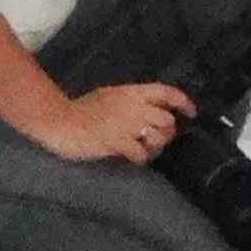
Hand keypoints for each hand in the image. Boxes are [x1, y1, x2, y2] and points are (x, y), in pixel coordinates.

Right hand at [43, 81, 194, 165]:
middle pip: (167, 119)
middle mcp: (132, 106)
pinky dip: (142, 159)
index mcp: (131, 92)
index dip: (183, 101)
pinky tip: (134, 159)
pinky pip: (141, 153)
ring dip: (156, 147)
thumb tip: (148, 109)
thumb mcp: (109, 96)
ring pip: (158, 137)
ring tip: (146, 150)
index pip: (166, 91)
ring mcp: (125, 124)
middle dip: (168, 132)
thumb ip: (130, 101)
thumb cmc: (81, 109)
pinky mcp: (116, 142)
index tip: (191, 112)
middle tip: (158, 140)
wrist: (58, 121)